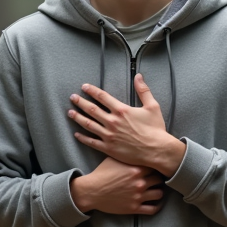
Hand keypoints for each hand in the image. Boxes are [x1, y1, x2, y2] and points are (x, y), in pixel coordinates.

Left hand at [68, 74, 186, 175]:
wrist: (157, 150)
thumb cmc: (156, 129)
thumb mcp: (152, 106)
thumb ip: (144, 90)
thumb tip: (139, 76)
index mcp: (122, 110)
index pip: (102, 97)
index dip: (92, 90)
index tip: (84, 87)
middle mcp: (112, 122)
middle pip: (91, 109)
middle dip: (80, 102)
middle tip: (72, 97)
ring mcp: (109, 135)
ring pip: (88, 124)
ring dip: (78, 118)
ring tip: (70, 113)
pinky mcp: (109, 148)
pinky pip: (92, 142)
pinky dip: (83, 138)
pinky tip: (76, 134)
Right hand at [70, 155, 164, 214]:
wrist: (91, 191)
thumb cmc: (102, 173)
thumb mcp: (113, 158)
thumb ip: (127, 154)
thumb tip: (137, 148)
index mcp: (136, 169)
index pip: (156, 165)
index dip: (156, 165)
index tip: (157, 165)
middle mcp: (140, 182)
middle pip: (159, 179)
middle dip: (158, 178)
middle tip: (157, 177)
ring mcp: (138, 196)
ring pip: (159, 193)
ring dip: (158, 191)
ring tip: (157, 189)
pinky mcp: (134, 208)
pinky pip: (153, 209)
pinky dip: (158, 206)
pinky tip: (157, 202)